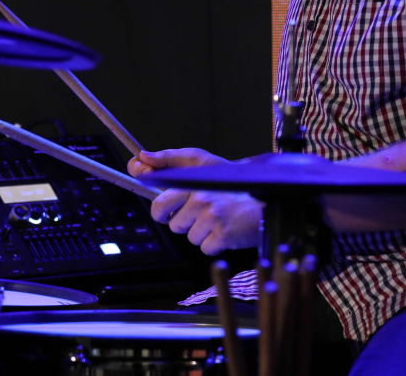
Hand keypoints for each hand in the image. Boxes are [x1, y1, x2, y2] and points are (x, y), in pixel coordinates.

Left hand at [126, 148, 261, 254]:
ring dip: (198, 231)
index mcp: (194, 178)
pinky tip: (224, 229)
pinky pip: (203, 247)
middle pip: (162, 213)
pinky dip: (213, 243)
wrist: (265, 202)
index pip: (158, 188)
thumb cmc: (230, 184)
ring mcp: (212, 215)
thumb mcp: (201, 163)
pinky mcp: (223, 234)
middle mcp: (201, 195)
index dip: (154, 197)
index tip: (157, 202)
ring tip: (215, 219)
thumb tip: (140, 158)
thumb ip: (168, 160)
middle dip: (172, 218)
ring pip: (184, 233)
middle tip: (190, 214)